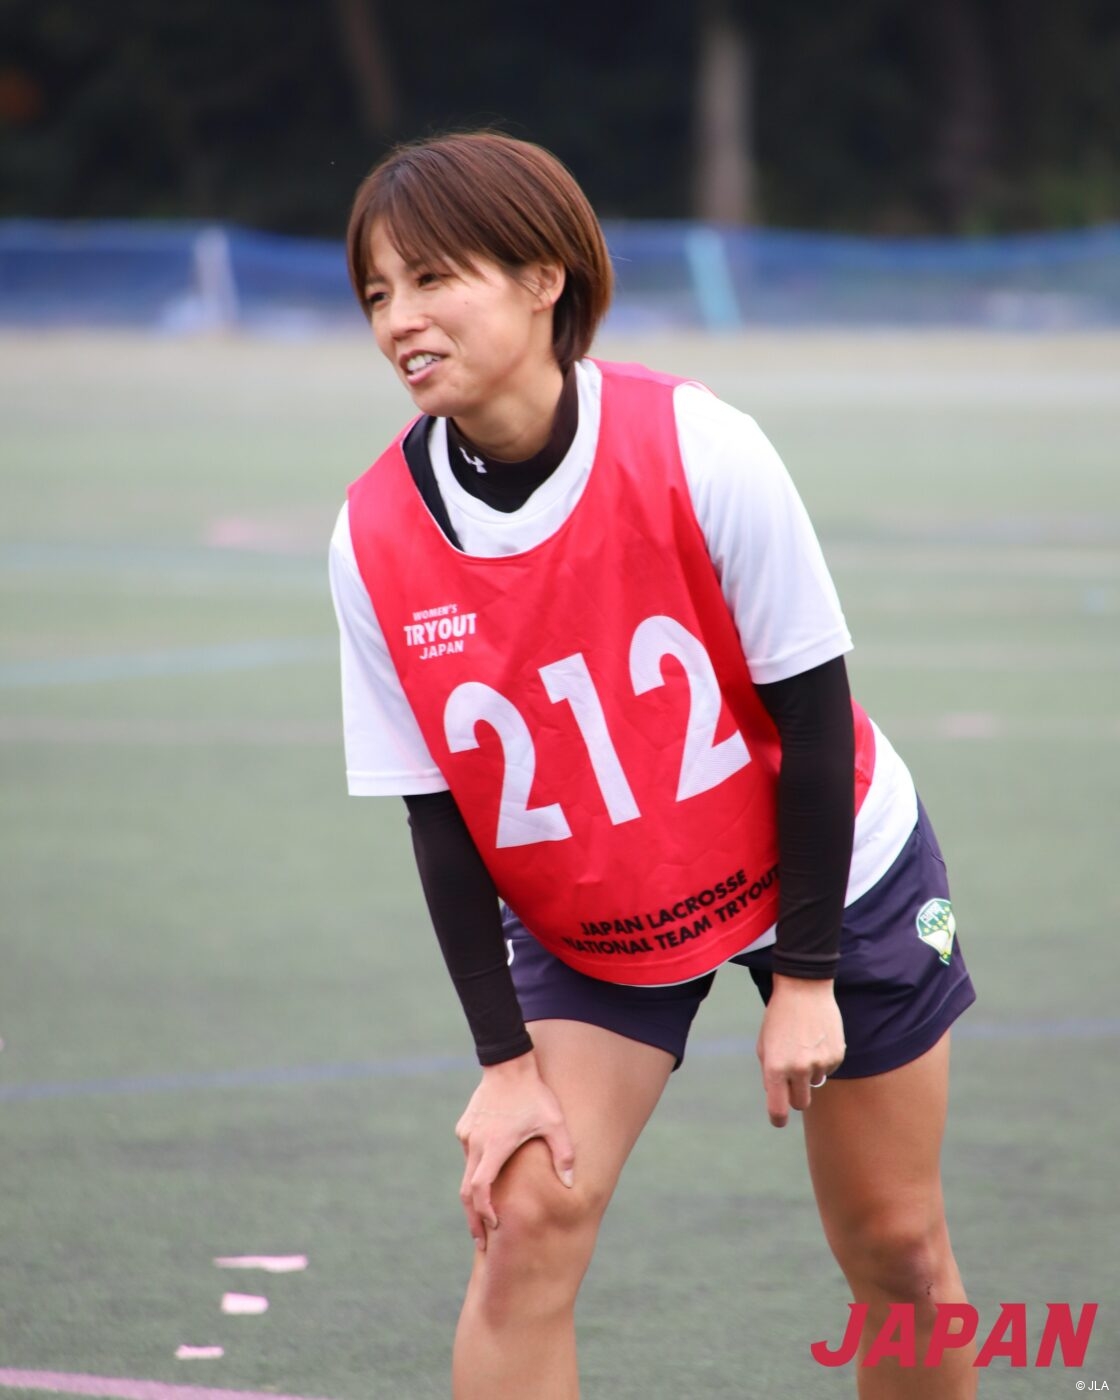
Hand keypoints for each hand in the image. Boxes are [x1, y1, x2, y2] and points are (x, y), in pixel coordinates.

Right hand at [454, 1051, 574, 1249]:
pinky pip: (469, 1154)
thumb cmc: (534, 1094)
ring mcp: (468, 1135)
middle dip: (474, 1217)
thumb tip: (571, 1185)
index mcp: (495, 1146)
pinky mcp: (465, 1126)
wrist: (508, 1063)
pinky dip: (475, 1170)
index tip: (494, 1227)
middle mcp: (476, 1143)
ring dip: (475, 1194)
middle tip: (482, 1240)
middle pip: (467, 1190)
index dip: (484, 1212)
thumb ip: (563, 1155)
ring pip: (467, 1172)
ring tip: (486, 1213)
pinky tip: (489, 1175)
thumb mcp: (554, 1123)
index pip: (481, 1190)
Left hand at [755, 974, 845, 1127]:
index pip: (778, 1110)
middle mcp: (797, 1069)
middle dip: (795, 1096)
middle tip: (792, 1079)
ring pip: (815, 1084)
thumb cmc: (779, 1017)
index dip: (778, 1119)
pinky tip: (817, 1038)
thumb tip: (779, 1098)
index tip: (779, 1120)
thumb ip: (769, 1074)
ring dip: (809, 1073)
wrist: (804, 989)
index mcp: (774, 1067)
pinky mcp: (836, 1056)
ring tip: (804, 1045)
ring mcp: (819, 1063)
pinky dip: (823, 1060)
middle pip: (800, 1104)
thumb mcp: (765, 1044)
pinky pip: (829, 1069)